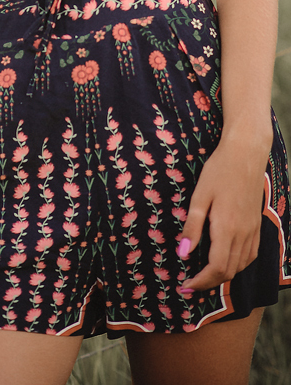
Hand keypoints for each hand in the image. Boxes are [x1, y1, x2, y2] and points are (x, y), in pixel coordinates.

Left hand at [177, 129, 271, 292]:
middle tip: (191, 283)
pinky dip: (237, 264)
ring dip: (223, 275)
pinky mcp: (257, 225)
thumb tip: (183, 254)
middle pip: (229, 271)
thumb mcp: (199, 196)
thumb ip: (192, 226)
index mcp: (227, 229)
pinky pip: (250, 255)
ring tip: (204, 274)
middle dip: (209, 282)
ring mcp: (253, 230)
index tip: (186, 285)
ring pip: (241, 266)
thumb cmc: (218, 171)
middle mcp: (243, 234)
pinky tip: (226, 259)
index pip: (216, 268)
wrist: (245, 154)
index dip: (201, 281)